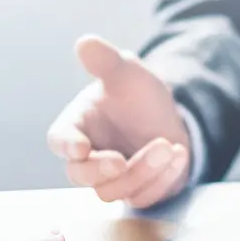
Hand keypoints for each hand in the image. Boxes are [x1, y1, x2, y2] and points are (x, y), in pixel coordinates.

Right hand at [48, 35, 191, 207]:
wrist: (169, 119)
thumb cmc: (137, 96)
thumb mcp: (126, 73)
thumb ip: (106, 61)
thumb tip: (86, 42)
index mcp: (76, 127)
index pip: (60, 140)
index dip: (67, 145)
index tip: (80, 146)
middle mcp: (87, 158)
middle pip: (81, 176)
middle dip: (103, 169)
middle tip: (121, 160)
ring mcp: (110, 180)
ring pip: (114, 190)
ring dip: (143, 172)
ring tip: (169, 147)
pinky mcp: (133, 193)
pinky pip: (142, 198)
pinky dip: (162, 179)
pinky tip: (179, 156)